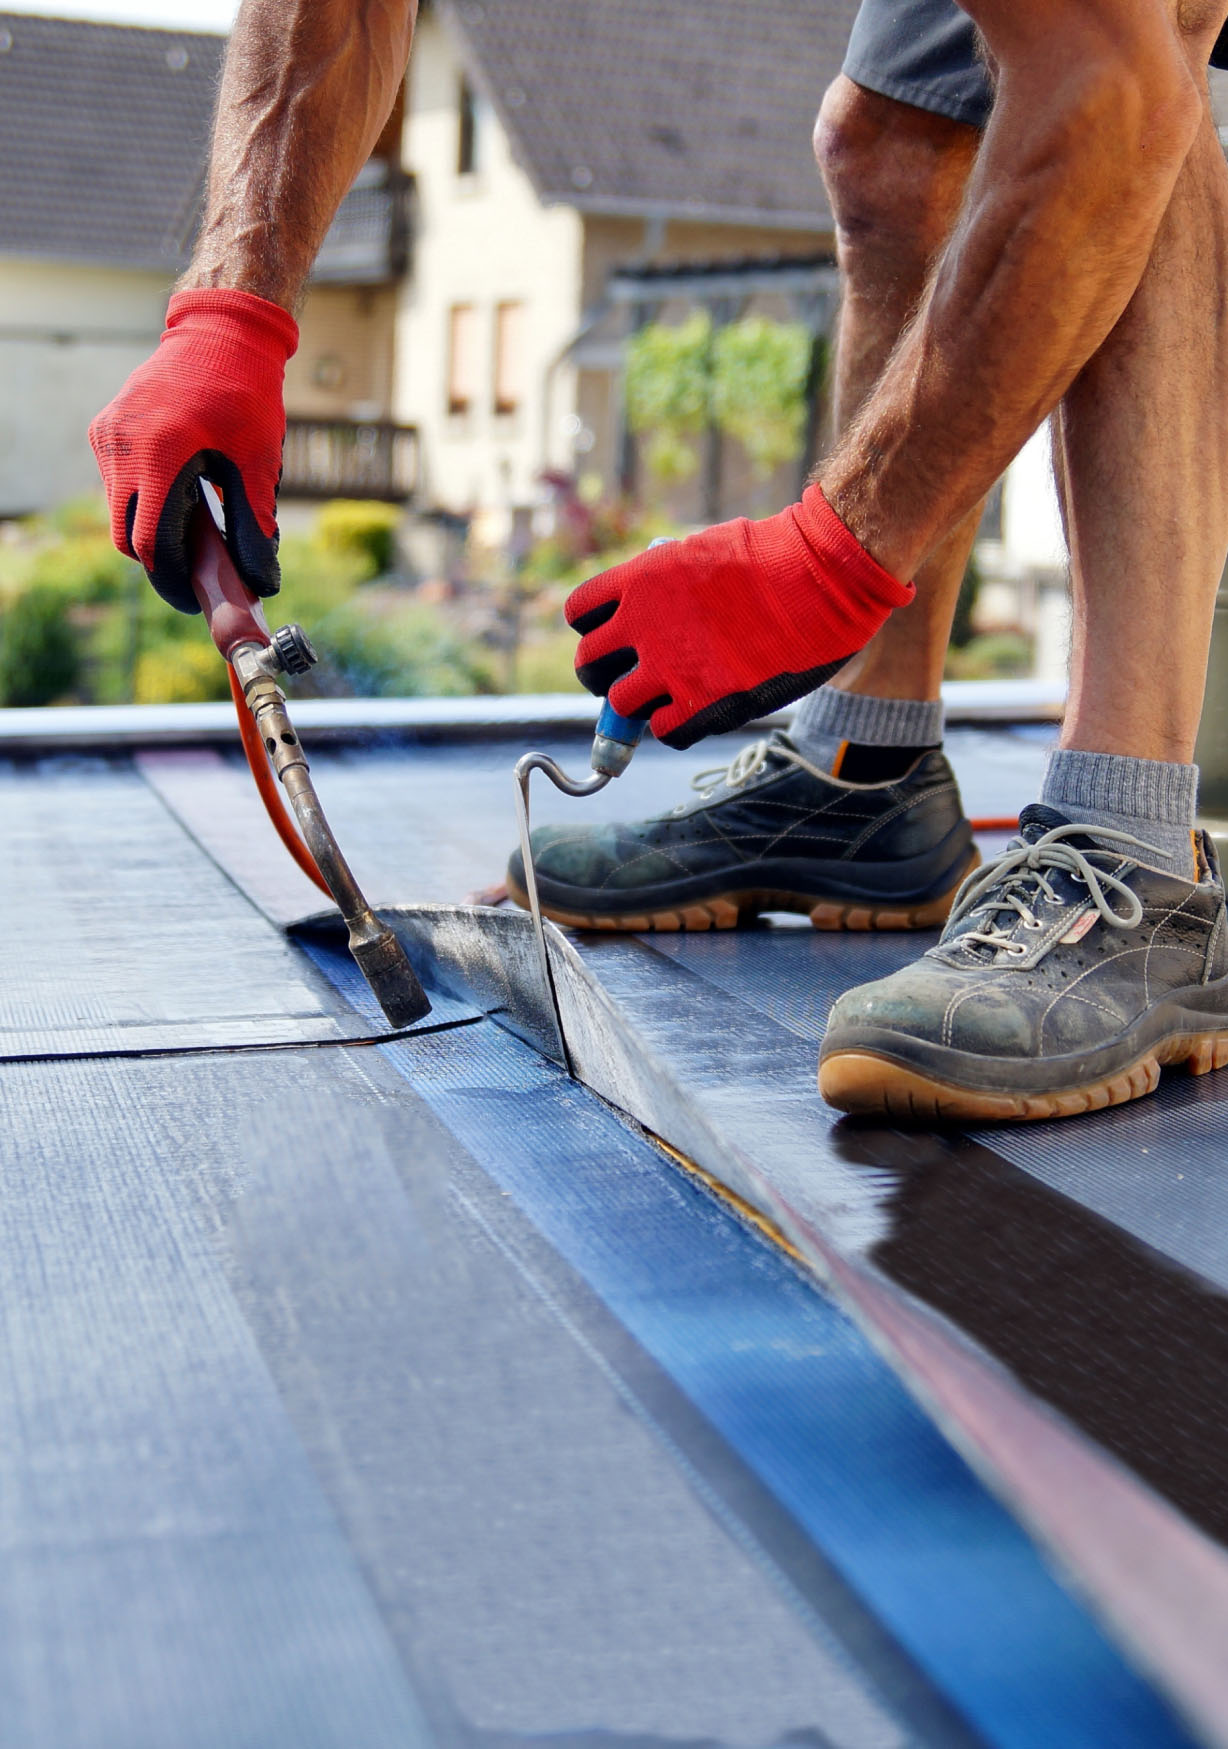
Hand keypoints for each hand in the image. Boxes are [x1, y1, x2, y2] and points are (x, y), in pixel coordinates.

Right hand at [88, 288, 297, 612]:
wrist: (220, 333)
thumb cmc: (246, 395)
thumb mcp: (257, 462)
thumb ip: (254, 526)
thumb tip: (262, 582)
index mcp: (161, 455)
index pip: (150, 543)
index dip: (171, 579)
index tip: (194, 597)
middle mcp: (123, 446)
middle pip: (126, 536)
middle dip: (158, 560)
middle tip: (196, 570)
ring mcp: (108, 436)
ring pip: (117, 512)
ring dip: (150, 528)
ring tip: (192, 525)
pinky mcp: (104, 429)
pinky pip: (115, 485)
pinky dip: (141, 500)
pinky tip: (177, 491)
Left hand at [565, 485, 914, 749]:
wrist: (820, 578)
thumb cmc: (775, 558)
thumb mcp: (701, 552)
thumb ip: (666, 585)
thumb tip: (652, 609)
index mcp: (639, 580)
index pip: (579, 613)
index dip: (594, 628)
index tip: (615, 634)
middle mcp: (642, 625)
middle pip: (588, 665)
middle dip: (604, 674)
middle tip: (630, 676)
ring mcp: (669, 667)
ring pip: (620, 706)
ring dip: (639, 705)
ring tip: (668, 696)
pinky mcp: (701, 703)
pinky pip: (664, 731)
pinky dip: (674, 727)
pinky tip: (695, 711)